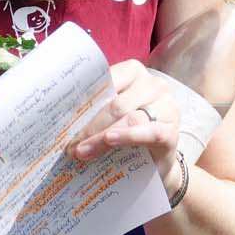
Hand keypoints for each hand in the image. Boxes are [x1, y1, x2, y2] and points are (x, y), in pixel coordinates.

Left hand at [69, 60, 181, 190]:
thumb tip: (63, 118)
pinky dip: (127, 136)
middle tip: (70, 143)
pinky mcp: (172, 131)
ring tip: (82, 151)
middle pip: (116, 104)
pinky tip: (110, 141)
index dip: (85, 100)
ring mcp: (167, 107)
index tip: (65, 117)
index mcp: (134, 73)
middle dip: (90, 125)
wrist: (156, 162)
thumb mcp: (112, 114)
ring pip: (129, 118)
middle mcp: (154, 85)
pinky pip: (148, 132)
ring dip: (101, 137)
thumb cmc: (128, 131)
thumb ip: (96, 109)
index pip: (107, 80)